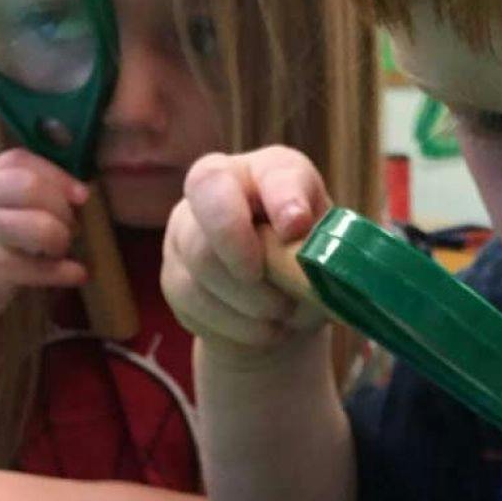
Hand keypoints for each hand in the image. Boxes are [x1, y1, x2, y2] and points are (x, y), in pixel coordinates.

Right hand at [0, 150, 88, 330]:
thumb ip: (24, 193)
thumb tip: (80, 195)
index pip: (23, 161)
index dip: (59, 176)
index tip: (80, 196)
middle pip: (33, 188)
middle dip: (62, 209)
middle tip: (68, 229)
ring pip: (42, 227)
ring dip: (62, 240)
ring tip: (58, 251)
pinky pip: (42, 269)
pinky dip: (67, 272)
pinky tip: (77, 274)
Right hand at [162, 146, 329, 355]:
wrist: (280, 315)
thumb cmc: (308, 272)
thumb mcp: (327, 259)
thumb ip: (318, 249)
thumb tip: (302, 253)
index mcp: (269, 174)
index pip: (271, 171)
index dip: (284, 196)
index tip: (297, 226)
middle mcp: (219, 187)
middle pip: (213, 201)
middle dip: (245, 251)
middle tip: (279, 291)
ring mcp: (187, 229)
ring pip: (202, 259)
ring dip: (250, 301)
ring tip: (282, 315)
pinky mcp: (174, 275)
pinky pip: (194, 299)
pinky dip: (236, 324)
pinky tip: (261, 329)